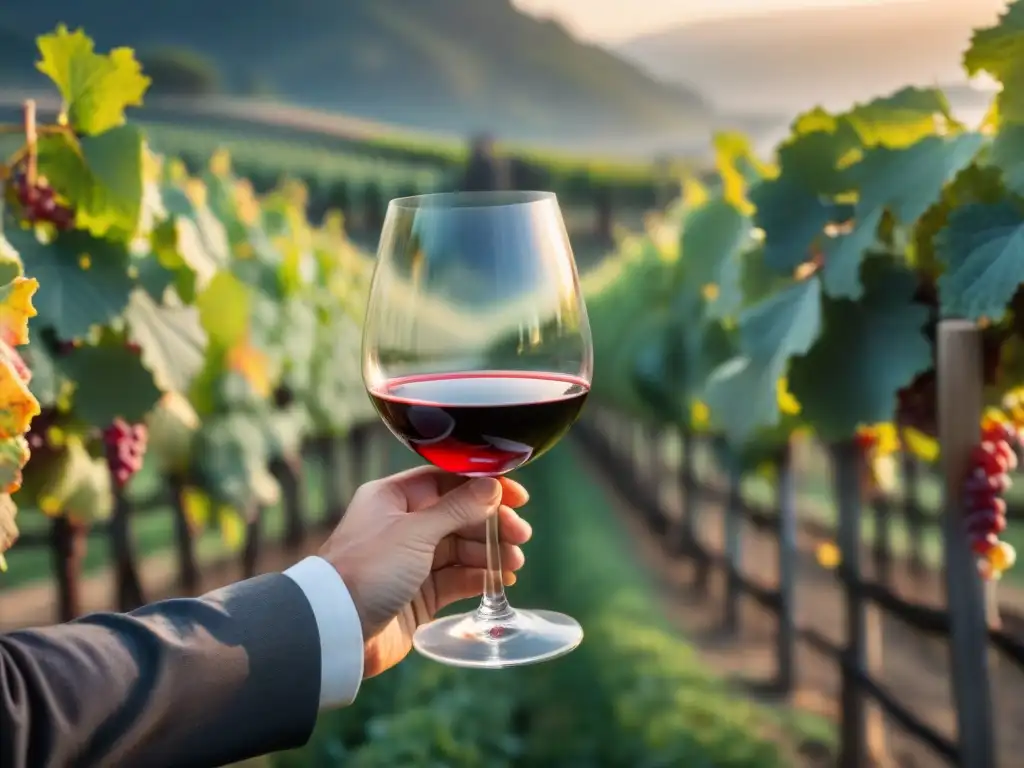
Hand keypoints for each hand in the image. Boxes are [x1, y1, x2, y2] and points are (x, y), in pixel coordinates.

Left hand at [318, 466, 531, 678]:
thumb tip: (492, 488)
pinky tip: (501, 580)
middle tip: (521, 535)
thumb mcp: (414, 532)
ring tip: (514, 562)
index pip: (447, 481)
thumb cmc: (367, 570)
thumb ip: (457, 509)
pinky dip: (479, 577)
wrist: (336, 630)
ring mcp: (412, 560)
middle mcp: (403, 525)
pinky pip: (457, 578)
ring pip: (461, 548)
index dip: (483, 486)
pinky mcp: (419, 593)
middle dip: (492, 523)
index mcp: (393, 498)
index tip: (517, 497)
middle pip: (459, 515)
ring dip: (490, 552)